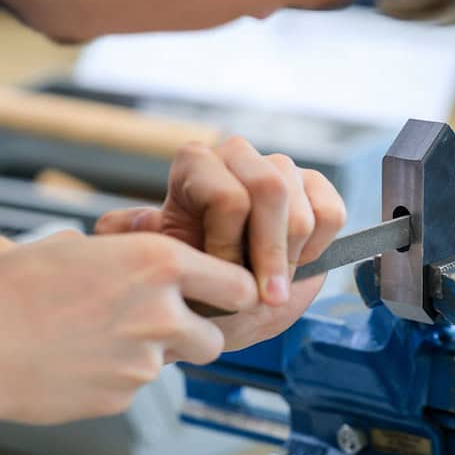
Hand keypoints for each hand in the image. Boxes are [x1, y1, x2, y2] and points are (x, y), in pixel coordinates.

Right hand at [0, 231, 257, 424]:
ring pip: (174, 362)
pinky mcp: (122, 396)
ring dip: (157, 353)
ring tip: (106, 337)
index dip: (234, 291)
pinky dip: (117, 375)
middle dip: (200, 333)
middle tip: (166, 323)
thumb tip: (150, 258)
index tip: (227, 295)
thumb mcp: (83, 247)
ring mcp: (144, 361)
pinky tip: (78, 360)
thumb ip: (131, 256)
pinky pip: (135, 385)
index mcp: (158, 262)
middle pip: (218, 337)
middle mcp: (162, 312)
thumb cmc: (12, 286)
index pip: (238, 284)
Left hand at [96, 137, 345, 348]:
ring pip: (301, 208)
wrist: (226, 298)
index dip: (229, 247)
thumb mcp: (152, 266)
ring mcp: (279, 169)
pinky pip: (331, 212)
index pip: (228, 197)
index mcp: (194, 165)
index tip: (222, 280)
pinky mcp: (314, 188)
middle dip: (270, 254)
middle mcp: (237, 156)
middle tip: (265, 297)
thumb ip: (128, 241)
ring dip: (290, 259)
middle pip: (271, 190)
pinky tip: (296, 266)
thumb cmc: (188, 280)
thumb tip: (123, 223)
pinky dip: (318, 247)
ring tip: (271, 287)